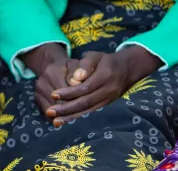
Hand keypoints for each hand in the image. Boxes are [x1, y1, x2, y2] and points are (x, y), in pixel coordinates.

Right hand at [22, 43, 78, 115]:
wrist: (51, 66)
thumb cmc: (68, 67)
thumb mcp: (75, 65)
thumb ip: (78, 72)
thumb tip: (77, 84)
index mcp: (52, 72)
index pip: (66, 91)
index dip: (78, 99)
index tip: (89, 104)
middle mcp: (42, 82)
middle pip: (58, 102)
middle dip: (72, 110)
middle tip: (85, 115)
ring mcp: (38, 92)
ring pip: (53, 110)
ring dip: (65, 116)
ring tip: (78, 119)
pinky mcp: (37, 99)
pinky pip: (48, 113)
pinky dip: (58, 117)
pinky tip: (68, 119)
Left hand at [47, 48, 161, 125]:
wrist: (127, 69)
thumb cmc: (105, 60)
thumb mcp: (95, 56)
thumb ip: (85, 64)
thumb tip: (75, 78)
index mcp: (104, 76)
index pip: (84, 87)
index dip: (68, 93)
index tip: (53, 95)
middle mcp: (108, 90)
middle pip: (85, 102)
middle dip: (66, 109)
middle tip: (50, 112)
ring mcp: (109, 100)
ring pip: (89, 111)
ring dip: (72, 117)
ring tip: (56, 121)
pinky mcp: (108, 105)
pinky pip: (93, 113)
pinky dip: (80, 118)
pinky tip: (68, 122)